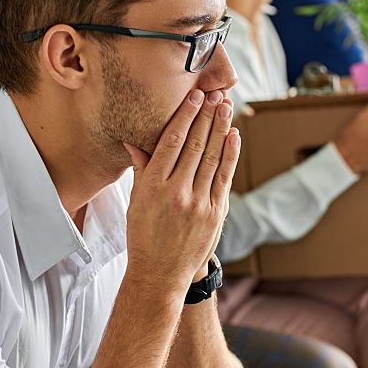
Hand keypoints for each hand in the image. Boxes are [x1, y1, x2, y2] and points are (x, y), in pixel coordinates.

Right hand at [123, 89, 240, 287]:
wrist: (160, 274)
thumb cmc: (144, 235)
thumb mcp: (136, 202)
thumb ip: (141, 169)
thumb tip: (135, 140)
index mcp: (152, 186)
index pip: (171, 142)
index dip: (185, 116)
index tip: (194, 97)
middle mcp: (176, 193)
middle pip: (195, 145)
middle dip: (207, 117)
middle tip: (216, 94)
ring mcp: (198, 203)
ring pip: (212, 158)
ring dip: (221, 129)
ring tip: (226, 107)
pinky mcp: (215, 213)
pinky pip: (224, 177)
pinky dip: (230, 155)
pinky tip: (233, 136)